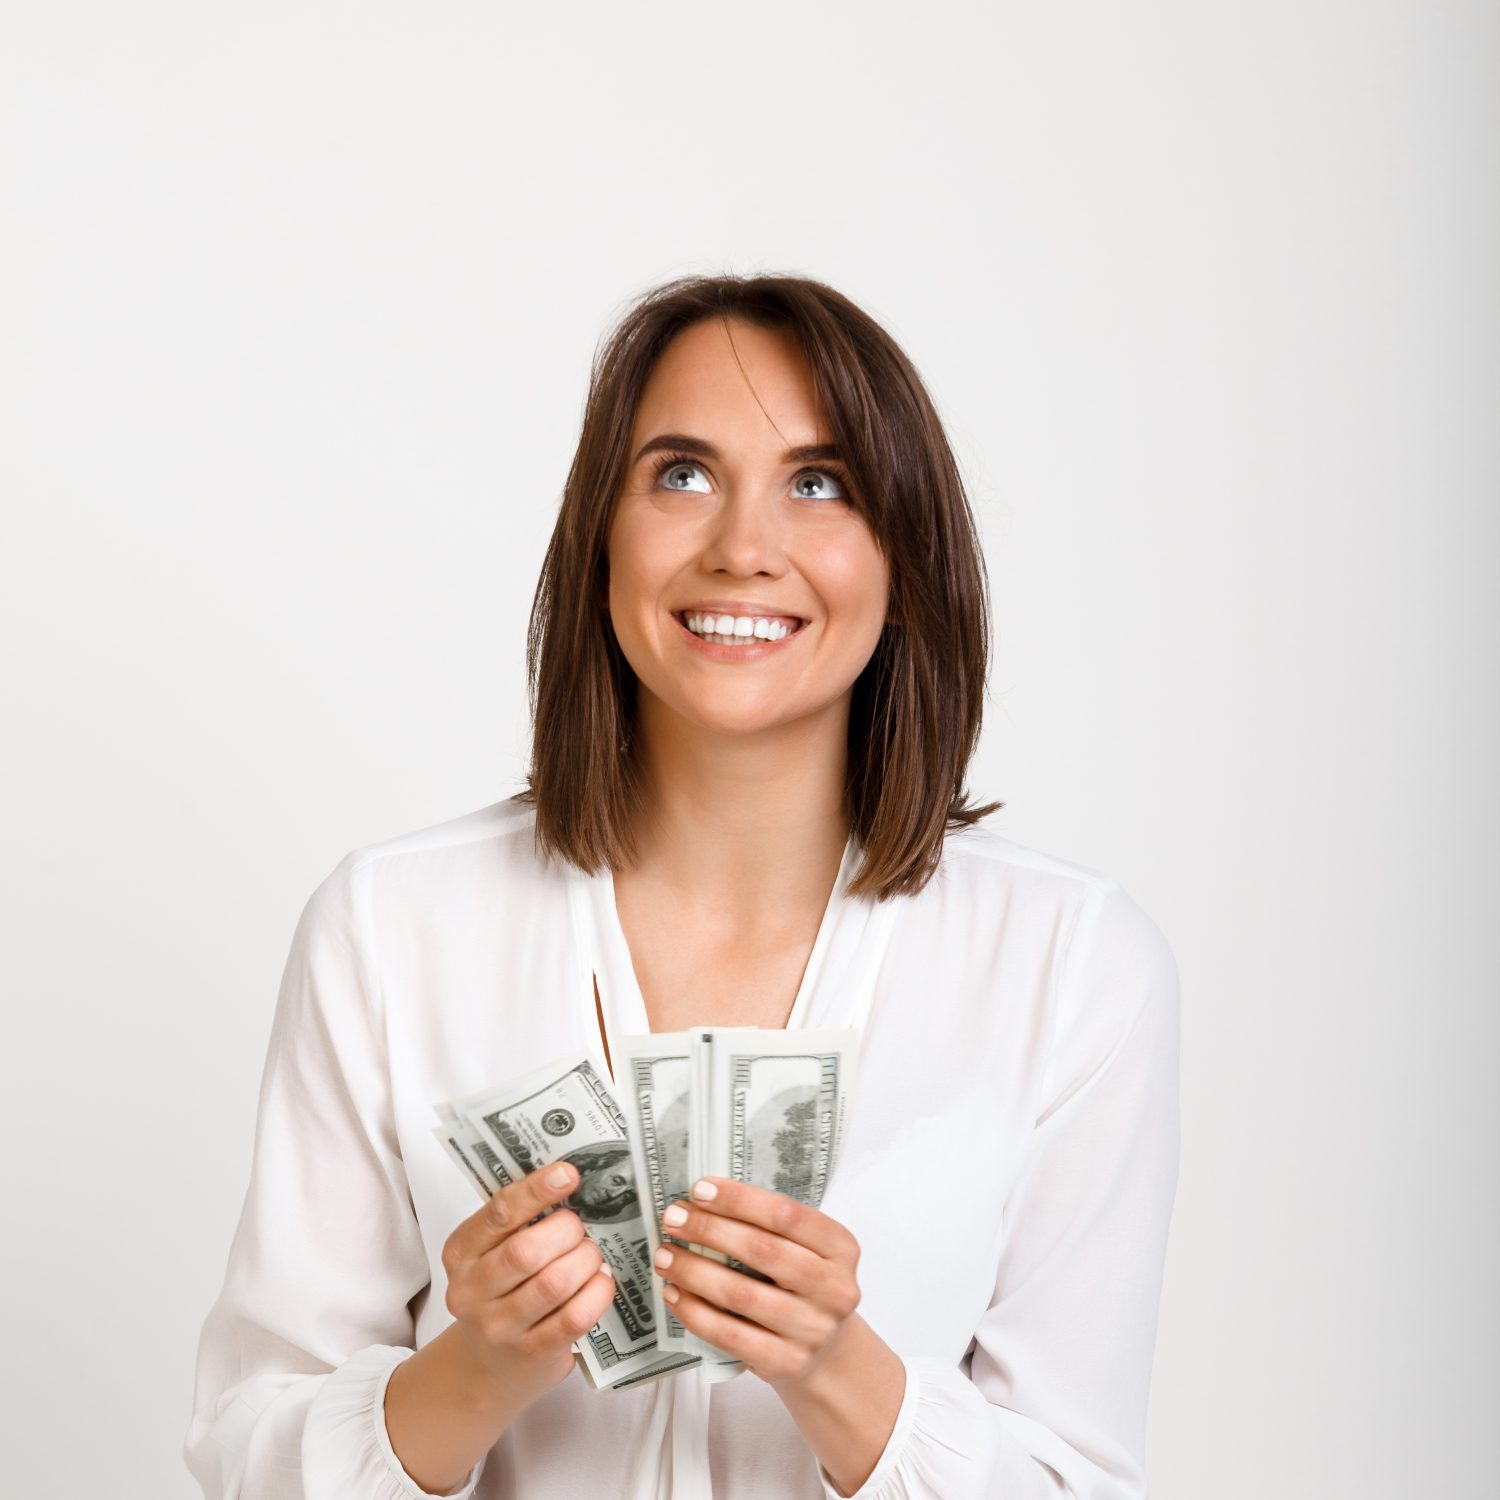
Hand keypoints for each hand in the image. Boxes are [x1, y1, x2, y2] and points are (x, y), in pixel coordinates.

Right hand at [440, 1160, 616, 1395]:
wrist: (486, 1364)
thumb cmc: (499, 1291)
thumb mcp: (492, 1252)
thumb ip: (520, 1220)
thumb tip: (568, 1180)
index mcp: (461, 1253)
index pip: (499, 1214)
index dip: (535, 1190)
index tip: (568, 1174)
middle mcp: (471, 1291)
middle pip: (526, 1251)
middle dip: (567, 1231)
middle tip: (581, 1228)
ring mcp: (499, 1327)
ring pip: (553, 1284)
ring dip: (585, 1261)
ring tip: (594, 1255)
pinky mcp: (531, 1354)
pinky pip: (573, 1319)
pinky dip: (597, 1294)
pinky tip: (601, 1282)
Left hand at [651, 1177, 862, 1388]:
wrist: (827, 1353)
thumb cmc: (804, 1286)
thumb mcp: (806, 1251)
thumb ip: (770, 1227)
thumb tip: (702, 1203)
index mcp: (841, 1247)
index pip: (788, 1215)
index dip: (740, 1200)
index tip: (700, 1189)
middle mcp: (835, 1288)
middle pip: (763, 1251)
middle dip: (710, 1230)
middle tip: (673, 1218)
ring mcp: (812, 1330)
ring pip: (741, 1295)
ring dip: (694, 1271)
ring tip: (665, 1256)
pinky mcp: (786, 1362)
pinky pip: (730, 1334)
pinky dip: (695, 1312)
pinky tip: (674, 1294)